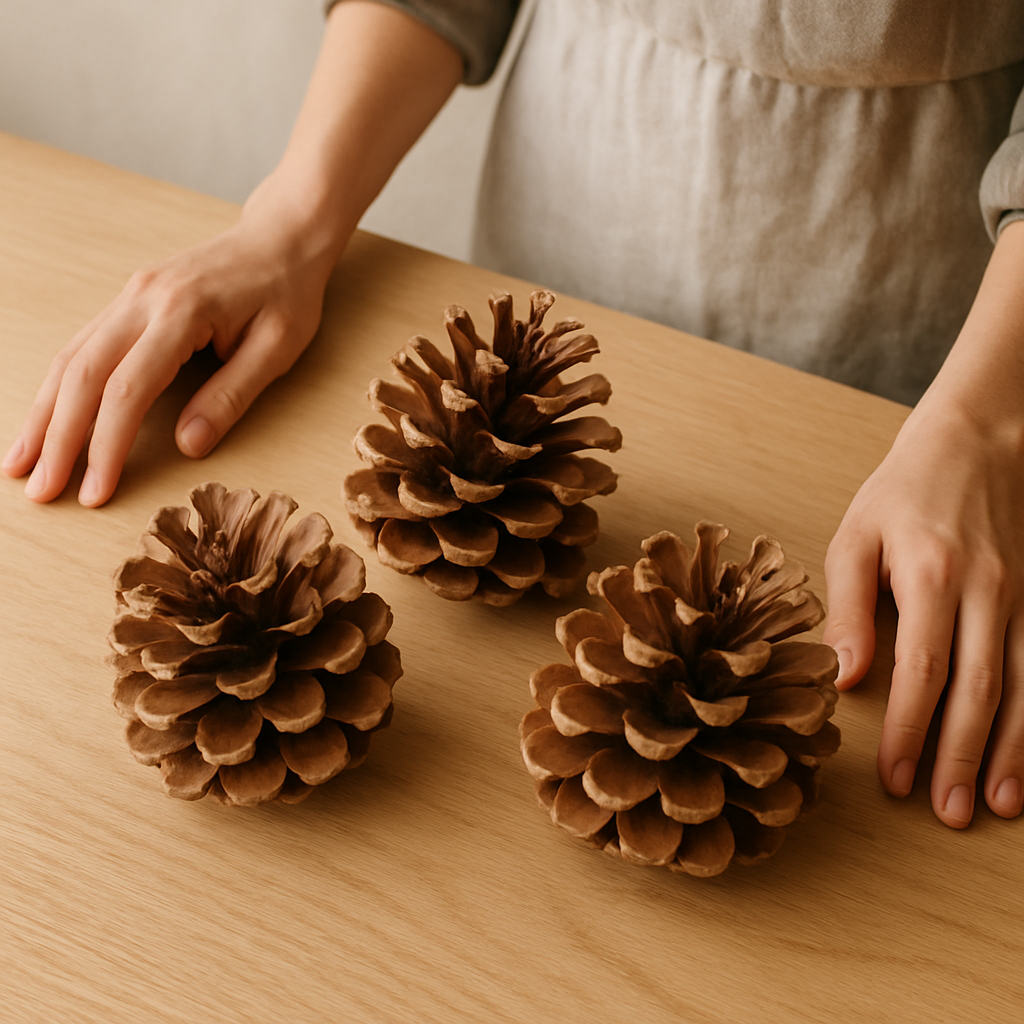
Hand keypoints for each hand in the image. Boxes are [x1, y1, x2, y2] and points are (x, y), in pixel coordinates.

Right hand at [2, 181, 334, 505]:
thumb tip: (188, 447)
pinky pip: (82, 346)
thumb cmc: (287, 293)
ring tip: (19, 463)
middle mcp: (141, 299)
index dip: (106, 446)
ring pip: (70, 358)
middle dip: (57, 437)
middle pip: (83, 375)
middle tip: (39, 491)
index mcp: (180, 311)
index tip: (95, 493)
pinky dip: (58, 387)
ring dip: (42, 414)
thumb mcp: (277, 348)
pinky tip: (44, 418)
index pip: (128, 389)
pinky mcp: (128, 300)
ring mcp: (129, 295)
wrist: (281, 237)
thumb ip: (231, 396)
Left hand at [824, 391, 1023, 826]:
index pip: (923, 672)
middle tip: (947, 813)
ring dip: (1013, 751)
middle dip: (963, 757)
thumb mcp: (857, 536)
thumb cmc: (905, 492)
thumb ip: (850, 607)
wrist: (979, 441)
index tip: (897, 778)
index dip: (911, 731)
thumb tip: (844, 676)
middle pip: (980, 690)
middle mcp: (990, 593)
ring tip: (997, 805)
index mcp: (933, 576)